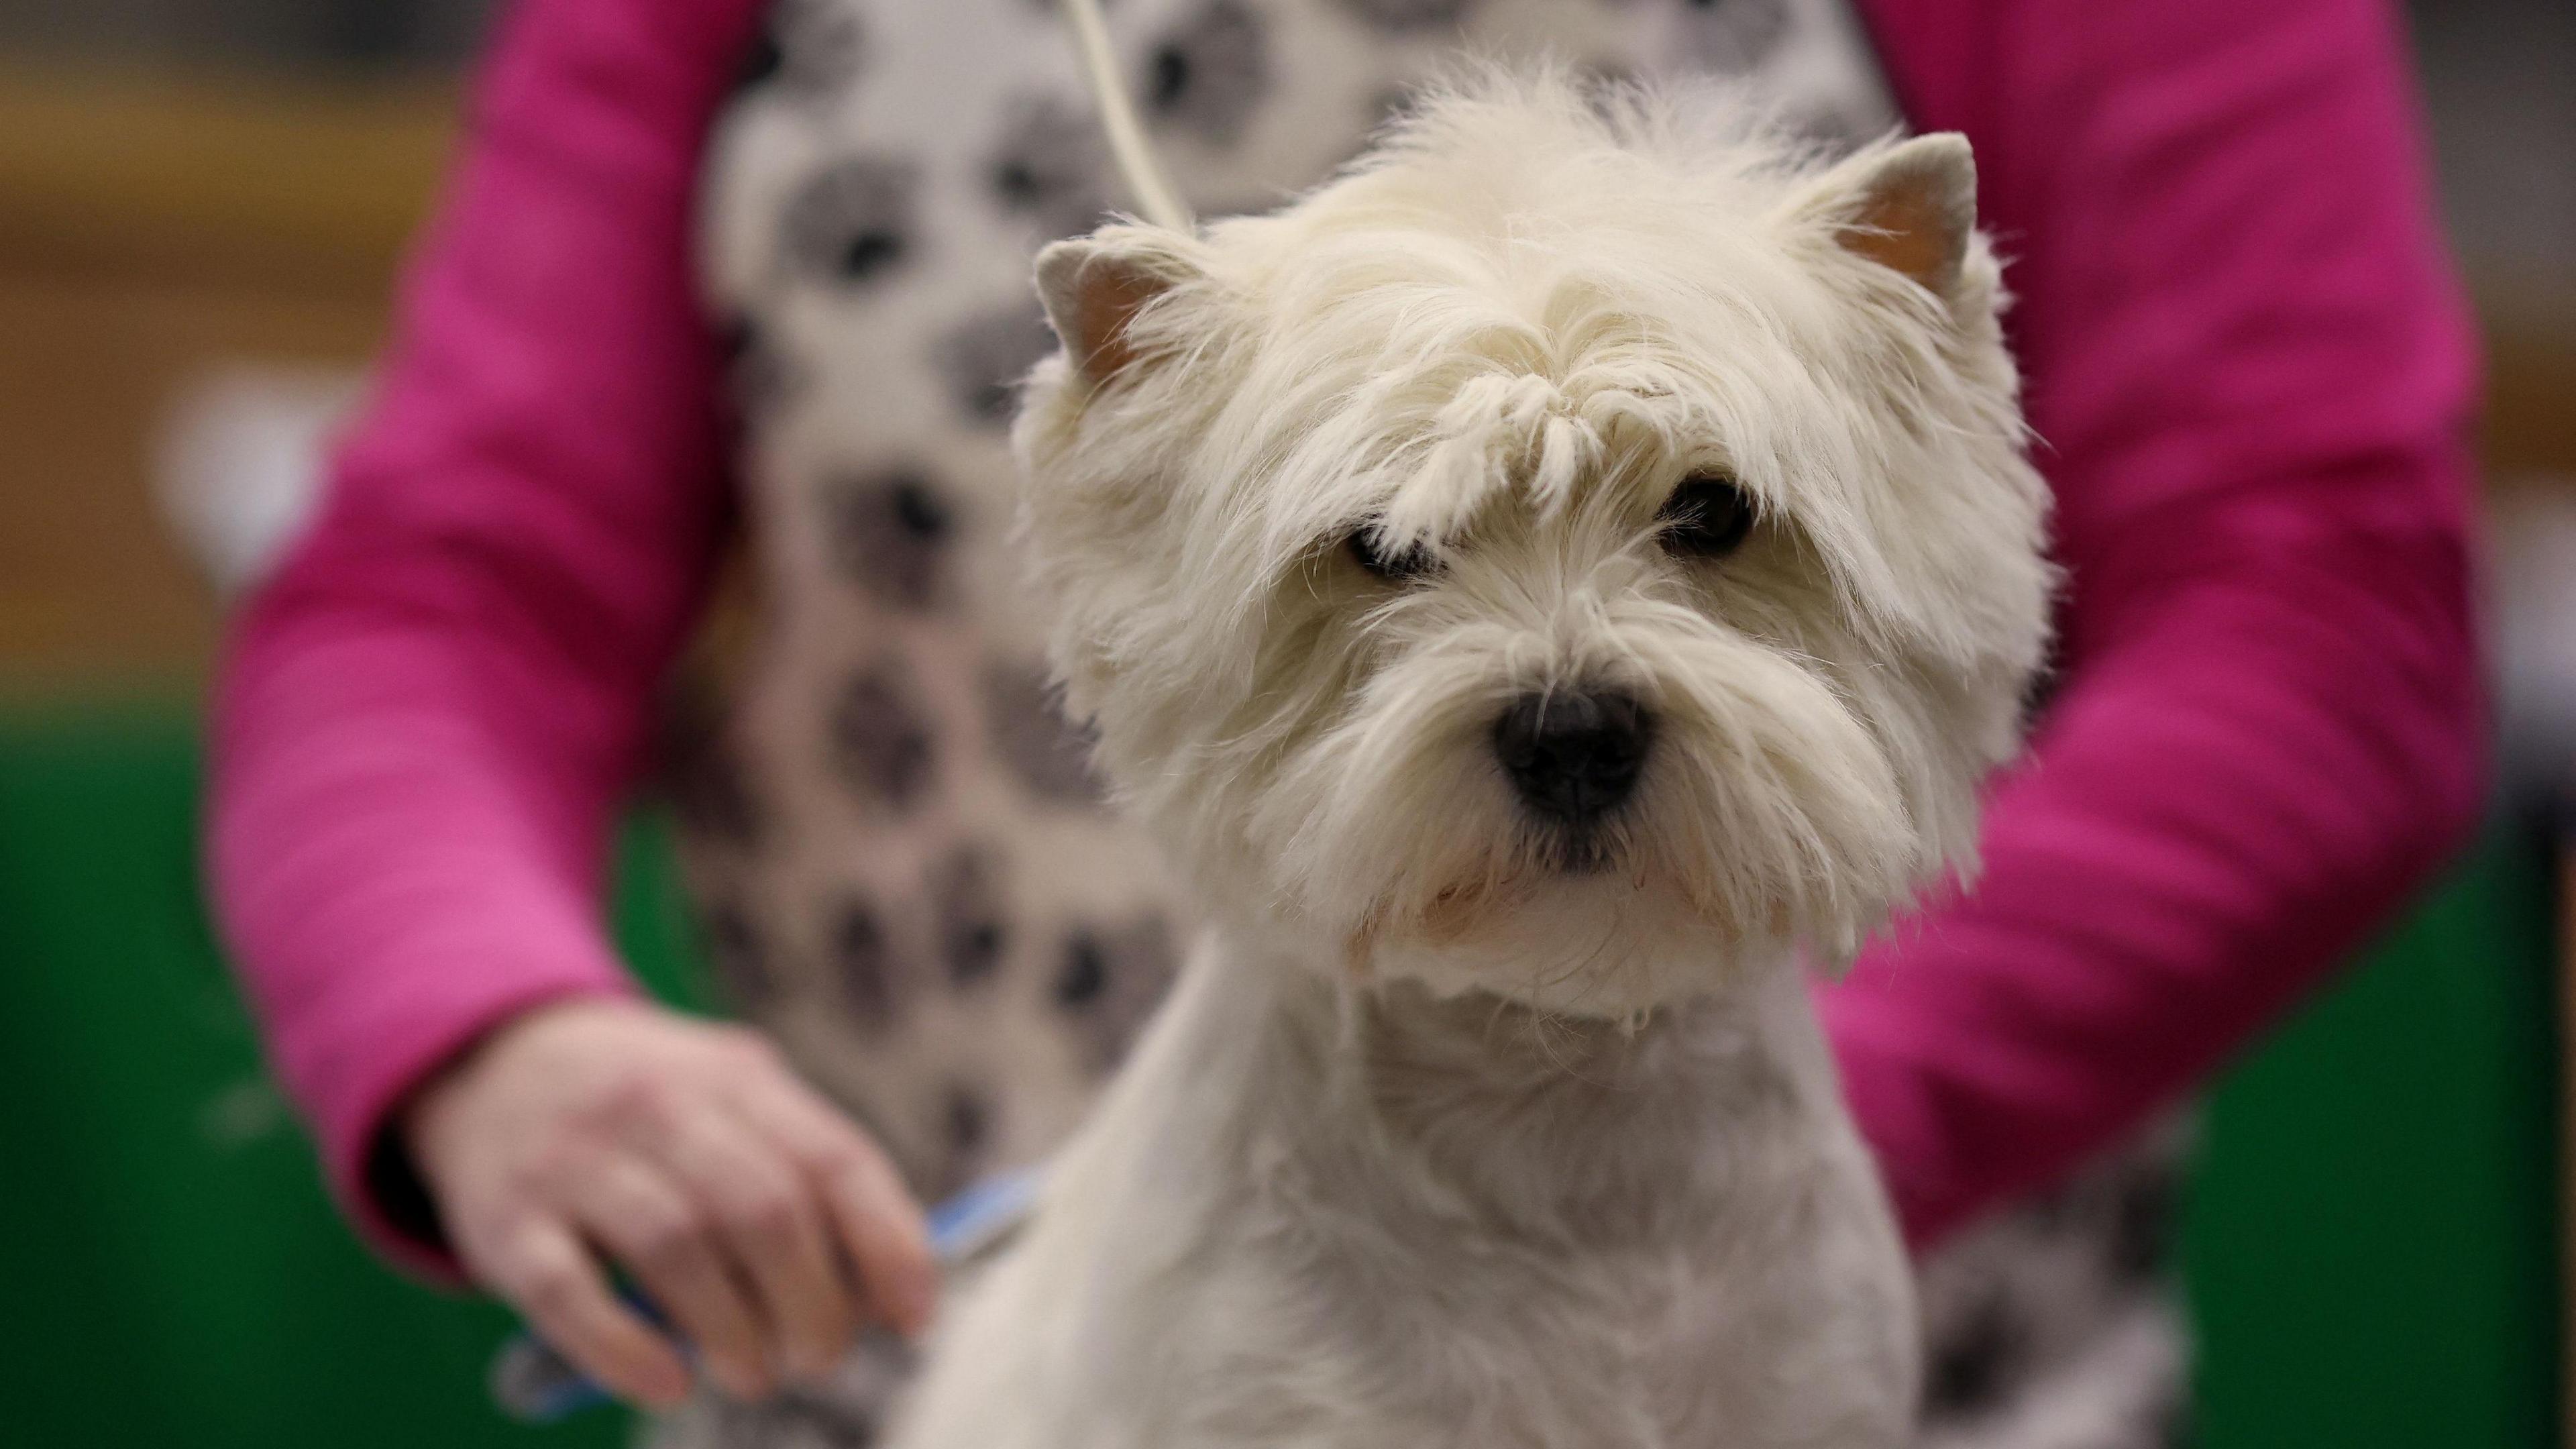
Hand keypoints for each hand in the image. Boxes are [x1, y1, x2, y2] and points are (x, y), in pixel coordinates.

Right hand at [404, 997, 933, 1406]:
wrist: (492, 1056)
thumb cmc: (653, 1113)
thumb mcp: (735, 1101)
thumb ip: (810, 1175)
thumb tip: (892, 1292)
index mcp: (735, 1077)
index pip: (833, 1159)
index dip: (886, 1244)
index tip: (913, 1319)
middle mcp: (658, 1105)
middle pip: (763, 1208)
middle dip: (812, 1302)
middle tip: (822, 1359)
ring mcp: (576, 1159)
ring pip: (677, 1246)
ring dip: (733, 1330)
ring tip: (756, 1375)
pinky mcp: (505, 1219)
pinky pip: (568, 1291)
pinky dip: (625, 1348)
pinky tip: (669, 1384)